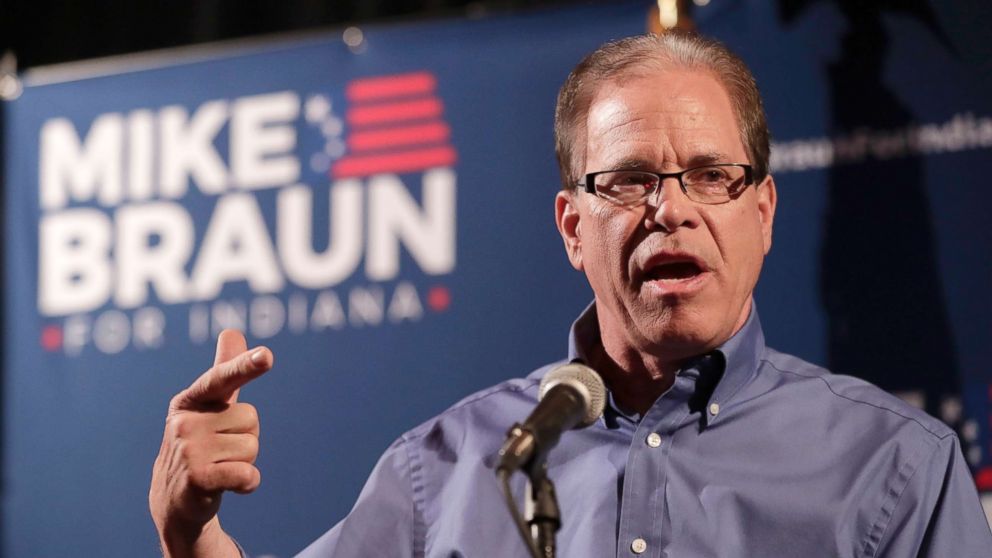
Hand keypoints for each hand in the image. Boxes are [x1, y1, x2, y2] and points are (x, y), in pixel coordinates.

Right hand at [149, 330, 272, 557]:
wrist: (175, 500)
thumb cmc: (200, 444)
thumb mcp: (210, 407)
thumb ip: (224, 370)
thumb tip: (232, 331)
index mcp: (190, 400)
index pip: (222, 378)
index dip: (245, 366)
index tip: (267, 356)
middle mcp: (185, 422)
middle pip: (251, 419)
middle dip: (246, 437)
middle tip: (221, 451)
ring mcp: (188, 451)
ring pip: (252, 447)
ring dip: (245, 461)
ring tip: (220, 467)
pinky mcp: (198, 479)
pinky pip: (248, 474)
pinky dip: (248, 482)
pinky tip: (229, 485)